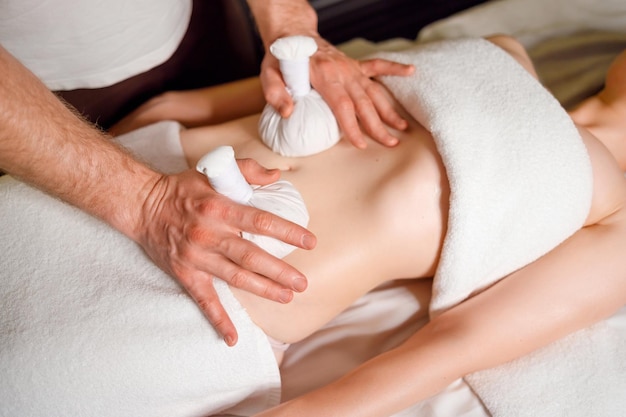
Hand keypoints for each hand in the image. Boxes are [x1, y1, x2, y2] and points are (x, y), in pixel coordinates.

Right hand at [135, 161, 315, 345]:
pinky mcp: (185, 274)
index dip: (288, 233)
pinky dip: (218, 320)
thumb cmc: (182, 188)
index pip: (261, 222)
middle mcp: (210, 234)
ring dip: (263, 289)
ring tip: (286, 297)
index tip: (310, 242)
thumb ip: (248, 170)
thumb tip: (277, 176)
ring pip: (235, 278)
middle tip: (302, 283)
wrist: (142, 205)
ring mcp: (197, 257)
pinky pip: (203, 300)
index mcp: (220, 208)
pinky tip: (232, 337)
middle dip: (280, 271)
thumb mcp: (214, 171)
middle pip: (251, 256)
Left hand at [259, 36, 413, 148]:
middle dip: (378, 125)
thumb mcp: (269, 74)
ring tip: (403, 127)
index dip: (353, 126)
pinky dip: (395, 69)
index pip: (342, 105)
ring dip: (389, 109)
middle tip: (390, 143)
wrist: (292, 34)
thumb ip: (276, 94)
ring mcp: (350, 68)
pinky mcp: (354, 64)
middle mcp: (342, 71)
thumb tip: (288, 113)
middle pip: (363, 103)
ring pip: (374, 91)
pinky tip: (411, 72)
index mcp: (323, 76)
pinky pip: (378, 66)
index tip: (361, 143)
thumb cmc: (281, 57)